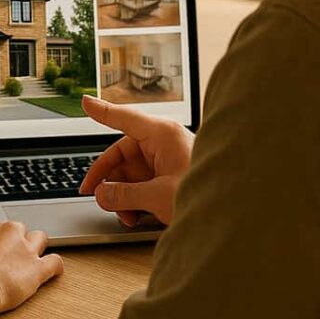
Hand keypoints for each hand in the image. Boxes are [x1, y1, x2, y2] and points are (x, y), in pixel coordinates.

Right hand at [0, 217, 64, 318]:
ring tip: (32, 261)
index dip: (0, 241)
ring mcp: (25, 249)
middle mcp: (9, 231)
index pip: (0, 227)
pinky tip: (54, 272)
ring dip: (36, 248)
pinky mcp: (37, 268)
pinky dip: (55, 267)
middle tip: (11, 259)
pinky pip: (55, 262)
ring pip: (40, 238)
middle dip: (18, 242)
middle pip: (20, 230)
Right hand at [79, 95, 195, 225]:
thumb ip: (123, 195)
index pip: (124, 118)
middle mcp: (163, 143)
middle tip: (93, 195)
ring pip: (130, 173)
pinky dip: (135, 200)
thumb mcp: (156, 196)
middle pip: (122, 154)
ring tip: (125, 214)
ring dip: (122, 195)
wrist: (235, 212)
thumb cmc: (208, 195)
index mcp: (162, 135)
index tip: (84, 102)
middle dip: (109, 179)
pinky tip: (135, 216)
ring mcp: (167, 160)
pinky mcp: (171, 176)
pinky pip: (143, 183)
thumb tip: (101, 195)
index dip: (101, 111)